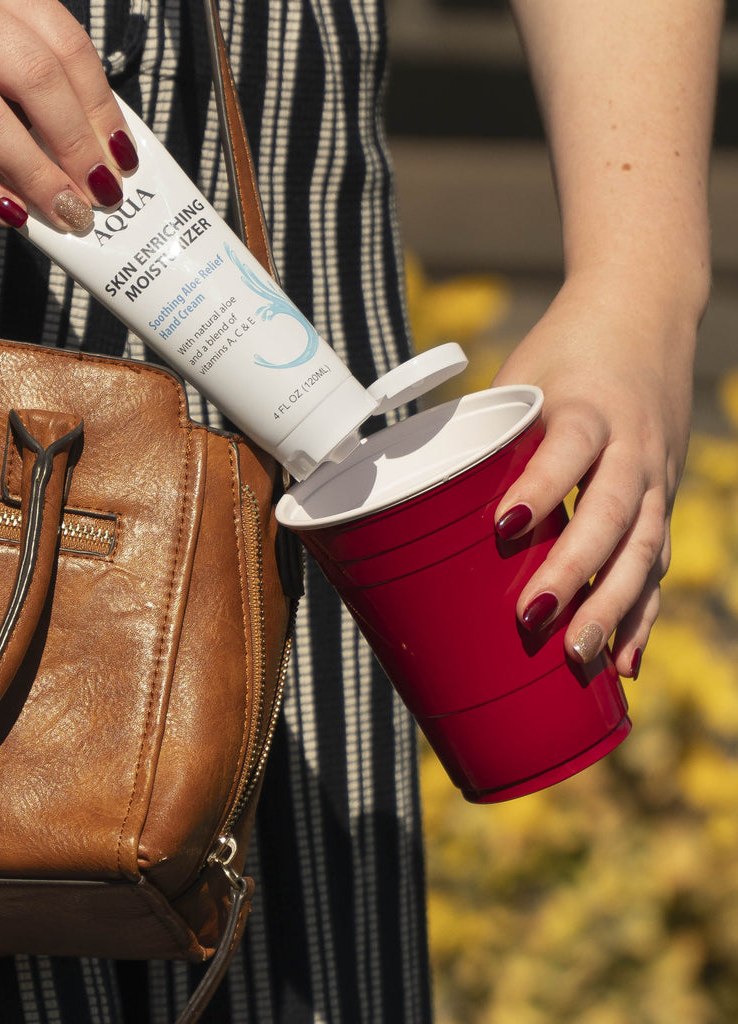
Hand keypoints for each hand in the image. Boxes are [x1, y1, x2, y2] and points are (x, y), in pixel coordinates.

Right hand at [0, 0, 136, 229]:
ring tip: (65, 212)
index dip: (102, 108)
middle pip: (34, 75)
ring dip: (35, 173)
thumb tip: (94, 149)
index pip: (66, 45)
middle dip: (77, 144)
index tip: (121, 159)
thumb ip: (29, 76)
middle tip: (99, 195)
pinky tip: (9, 213)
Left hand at [491, 266, 697, 677]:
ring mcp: (655, 475)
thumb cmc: (566, 351)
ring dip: (612, 606)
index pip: (569, 449)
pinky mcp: (662, 497)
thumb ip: (486, 429)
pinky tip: (625, 662)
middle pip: (609, 514)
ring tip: (577, 655)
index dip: (540, 486)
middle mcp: (631, 445)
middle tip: (532, 618)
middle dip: (573, 571)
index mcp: (588, 408)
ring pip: (642, 548)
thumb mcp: (521, 374)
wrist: (646, 313)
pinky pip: (656, 562)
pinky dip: (643, 613)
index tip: (503, 524)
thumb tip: (413, 488)